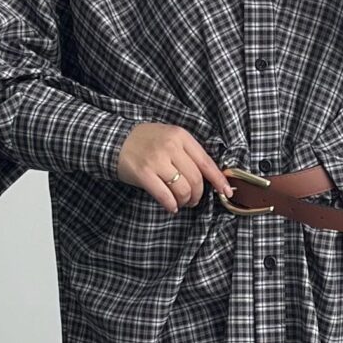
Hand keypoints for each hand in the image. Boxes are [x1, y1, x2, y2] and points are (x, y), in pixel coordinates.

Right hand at [116, 123, 234, 212]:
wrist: (115, 140)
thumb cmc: (147, 141)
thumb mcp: (170, 137)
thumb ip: (188, 153)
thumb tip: (210, 177)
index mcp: (181, 136)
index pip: (207, 162)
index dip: (219, 180)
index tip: (226, 192)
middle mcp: (170, 147)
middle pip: (196, 179)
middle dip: (198, 195)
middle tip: (194, 200)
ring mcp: (156, 160)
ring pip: (182, 189)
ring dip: (185, 201)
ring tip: (181, 203)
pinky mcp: (143, 173)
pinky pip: (164, 195)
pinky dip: (171, 205)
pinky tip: (171, 206)